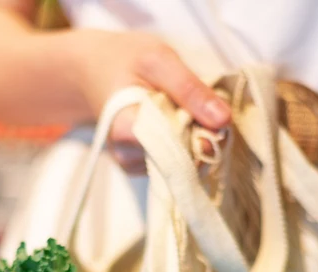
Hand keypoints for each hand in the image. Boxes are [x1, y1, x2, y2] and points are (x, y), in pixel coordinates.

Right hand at [71, 30, 230, 172]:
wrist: (94, 69)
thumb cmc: (124, 59)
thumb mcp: (158, 60)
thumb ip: (190, 89)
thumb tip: (223, 120)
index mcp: (127, 130)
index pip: (177, 151)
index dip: (202, 136)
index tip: (214, 117)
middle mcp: (126, 155)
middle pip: (181, 162)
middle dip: (201, 138)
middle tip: (200, 108)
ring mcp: (131, 164)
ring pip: (179, 166)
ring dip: (193, 141)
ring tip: (183, 111)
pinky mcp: (138, 166)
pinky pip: (172, 165)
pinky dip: (183, 145)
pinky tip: (176, 123)